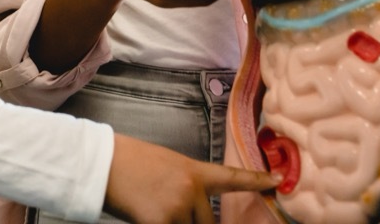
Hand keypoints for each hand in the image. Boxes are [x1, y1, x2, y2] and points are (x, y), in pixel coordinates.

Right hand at [104, 134, 277, 223]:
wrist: (101, 162)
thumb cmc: (128, 162)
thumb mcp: (165, 167)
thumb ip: (185, 188)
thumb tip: (193, 213)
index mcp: (193, 171)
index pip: (231, 178)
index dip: (256, 181)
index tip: (278, 180)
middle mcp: (191, 190)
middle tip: (172, 211)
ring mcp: (178, 208)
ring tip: (153, 208)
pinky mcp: (161, 222)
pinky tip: (145, 215)